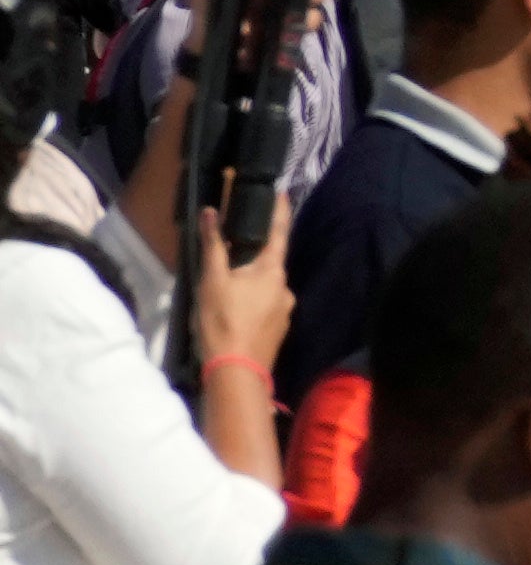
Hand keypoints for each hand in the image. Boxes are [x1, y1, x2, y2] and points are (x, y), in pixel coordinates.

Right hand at [179, 206, 285, 377]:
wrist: (236, 371)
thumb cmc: (223, 320)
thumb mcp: (212, 280)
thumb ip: (213, 246)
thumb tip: (210, 212)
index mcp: (273, 271)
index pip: (279, 233)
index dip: (280, 212)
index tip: (282, 193)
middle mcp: (285, 287)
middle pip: (269, 262)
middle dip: (252, 255)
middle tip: (230, 252)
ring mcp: (284, 309)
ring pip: (265, 285)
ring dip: (249, 281)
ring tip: (224, 287)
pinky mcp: (278, 328)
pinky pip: (264, 305)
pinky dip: (250, 300)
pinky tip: (233, 309)